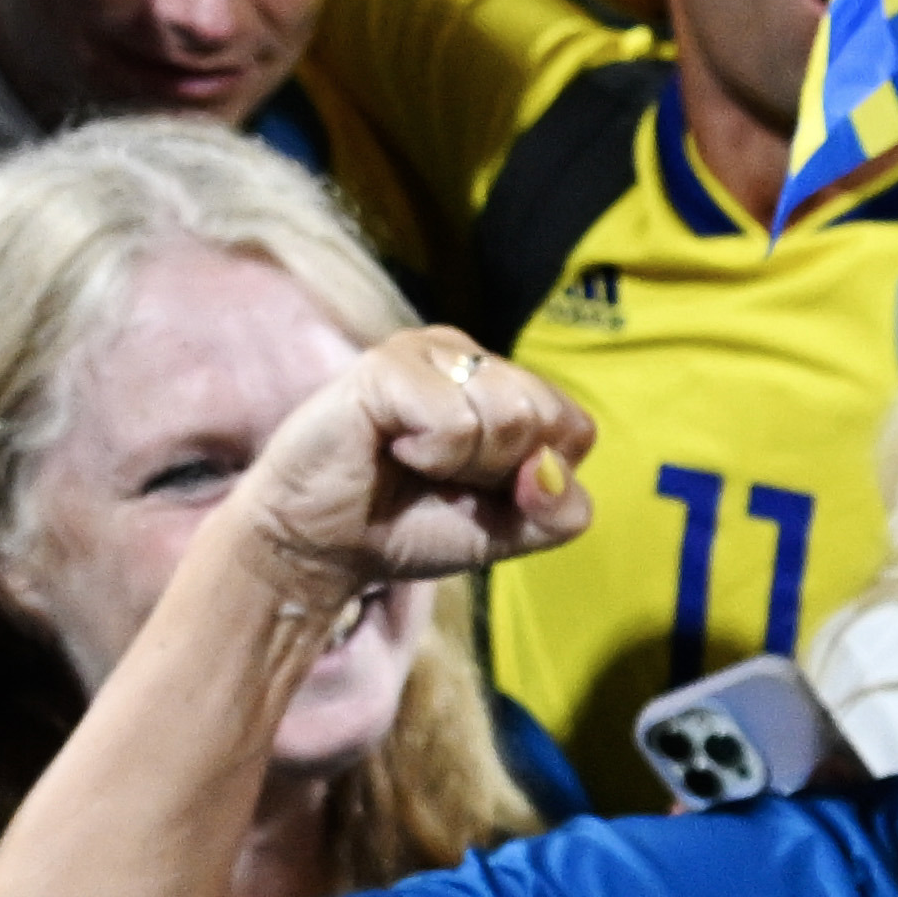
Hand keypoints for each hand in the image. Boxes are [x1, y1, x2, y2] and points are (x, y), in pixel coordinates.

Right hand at [239, 325, 598, 590]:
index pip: (575, 428)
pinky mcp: (387, 363)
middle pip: (544, 417)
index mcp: (505, 383)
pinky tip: (392, 448)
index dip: (536, 480)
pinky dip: (432, 456)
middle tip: (442, 478)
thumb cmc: (412, 526)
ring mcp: (427, 349)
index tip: (479, 490)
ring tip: (416, 462)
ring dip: (464, 465)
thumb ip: (559, 512)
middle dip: (500, 472)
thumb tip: (551, 469)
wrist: (322, 547)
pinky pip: (456, 420)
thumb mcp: (508, 531)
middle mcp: (469, 354)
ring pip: (507, 414)